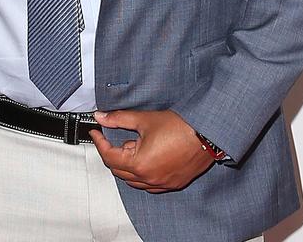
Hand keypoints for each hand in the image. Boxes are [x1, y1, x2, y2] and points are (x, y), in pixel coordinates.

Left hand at [90, 109, 214, 192]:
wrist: (206, 133)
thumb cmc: (180, 127)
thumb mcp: (144, 119)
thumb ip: (119, 119)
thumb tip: (102, 117)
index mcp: (140, 164)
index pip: (109, 156)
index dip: (99, 142)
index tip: (95, 132)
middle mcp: (150, 179)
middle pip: (119, 170)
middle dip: (112, 153)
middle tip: (111, 137)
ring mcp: (162, 184)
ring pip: (133, 180)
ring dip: (127, 165)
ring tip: (132, 144)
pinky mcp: (172, 184)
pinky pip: (149, 184)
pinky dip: (141, 173)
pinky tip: (145, 156)